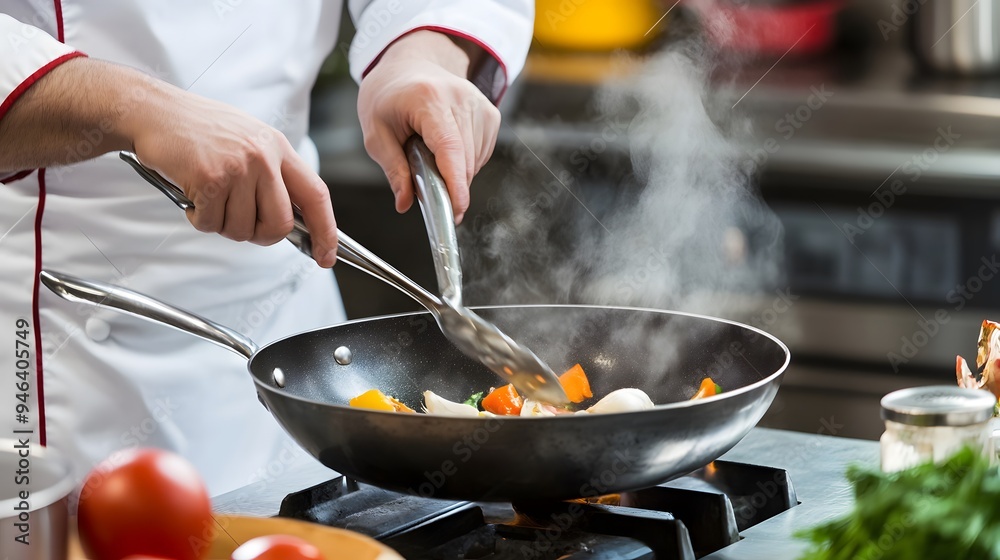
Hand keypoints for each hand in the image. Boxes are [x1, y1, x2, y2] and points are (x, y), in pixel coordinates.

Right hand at [124, 78, 338, 266]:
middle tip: (239, 224)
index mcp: (278, 147)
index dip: (326, 231)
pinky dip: (197, 219)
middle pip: (279, 224)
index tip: (325, 256)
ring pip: (241, 229)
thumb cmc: (198, 128)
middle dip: (259, 235)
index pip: (316, 195)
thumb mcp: (249, 140)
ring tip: (208, 198)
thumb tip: (289, 219)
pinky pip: (210, 223)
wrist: (153, 110)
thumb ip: (271, 175)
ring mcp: (237, 168)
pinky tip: (190, 195)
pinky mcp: (209, 179)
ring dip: (221, 224)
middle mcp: (263, 157)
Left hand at [357, 30, 501, 223]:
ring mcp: (479, 104)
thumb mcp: (376, 132)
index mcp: (428, 99)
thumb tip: (405, 203)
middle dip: (448, 185)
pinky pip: (482, 153)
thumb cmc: (389, 96)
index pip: (449, 148)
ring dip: (455, 173)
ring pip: (475, 161)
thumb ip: (393, 169)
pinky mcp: (490, 113)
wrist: (409, 65)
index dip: (455, 183)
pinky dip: (465, 163)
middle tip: (425, 188)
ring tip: (430, 155)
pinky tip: (446, 151)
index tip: (456, 210)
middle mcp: (461, 98)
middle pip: (464, 160)